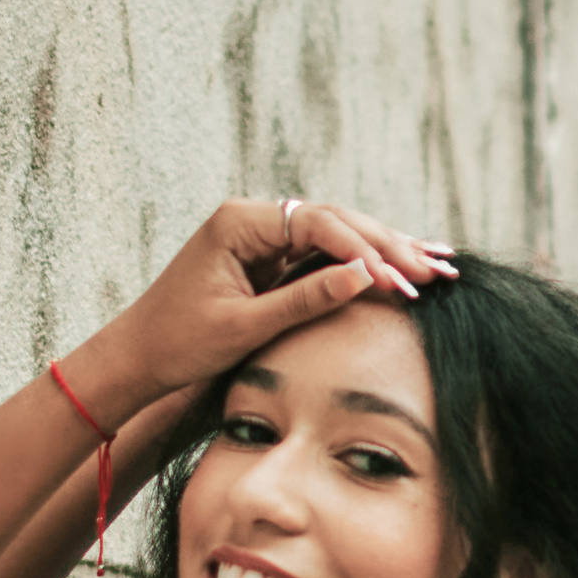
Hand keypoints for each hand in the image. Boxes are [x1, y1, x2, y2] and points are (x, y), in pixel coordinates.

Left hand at [74, 200, 456, 419]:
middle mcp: (253, 219)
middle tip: (438, 270)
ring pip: (338, 235)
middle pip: (336, 222)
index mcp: (239, 222)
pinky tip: (403, 266)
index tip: (404, 283)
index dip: (367, 253)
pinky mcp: (271, 259)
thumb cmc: (179, 343)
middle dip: (390, 246)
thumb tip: (366, 277)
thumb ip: (305, 299)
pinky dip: (364, 264)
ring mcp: (264, 237)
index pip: (320, 225)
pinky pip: (327, 254)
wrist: (138, 358)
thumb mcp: (245, 326)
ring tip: (438, 264)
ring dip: (386, 251)